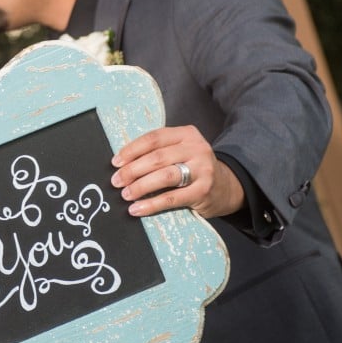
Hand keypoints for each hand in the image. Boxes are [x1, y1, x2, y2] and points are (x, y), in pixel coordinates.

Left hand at [110, 126, 244, 218]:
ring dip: (141, 186)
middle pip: (157, 158)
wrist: (226, 186)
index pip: (154, 138)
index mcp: (187, 134)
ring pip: (165, 176)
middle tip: (116, 181)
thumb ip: (158, 152)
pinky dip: (152, 204)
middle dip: (132, 170)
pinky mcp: (203, 191)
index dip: (132, 150)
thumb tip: (122, 164)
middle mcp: (196, 148)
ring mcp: (202, 169)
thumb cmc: (192, 167)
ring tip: (126, 195)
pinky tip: (137, 209)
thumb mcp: (180, 151)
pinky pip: (172, 198)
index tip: (115, 162)